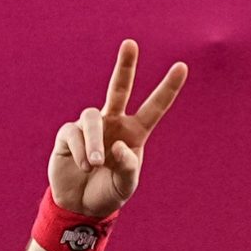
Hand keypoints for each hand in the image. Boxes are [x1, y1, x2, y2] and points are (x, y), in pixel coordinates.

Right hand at [49, 39, 186, 219]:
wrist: (80, 206)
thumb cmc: (108, 192)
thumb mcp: (126, 185)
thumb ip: (128, 167)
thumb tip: (118, 145)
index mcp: (134, 133)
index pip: (154, 107)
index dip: (168, 88)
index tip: (182, 67)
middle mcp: (113, 123)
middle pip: (119, 88)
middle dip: (125, 66)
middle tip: (130, 43)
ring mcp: (90, 127)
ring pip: (91, 117)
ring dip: (93, 141)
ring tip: (95, 164)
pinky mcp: (68, 134)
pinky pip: (73, 133)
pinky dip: (80, 150)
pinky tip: (83, 167)